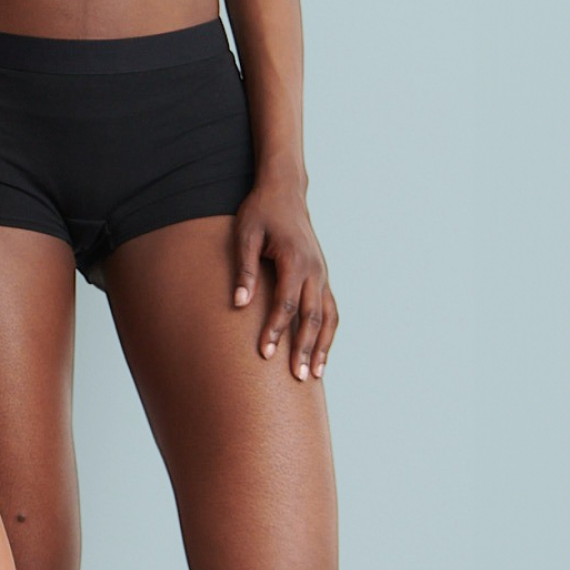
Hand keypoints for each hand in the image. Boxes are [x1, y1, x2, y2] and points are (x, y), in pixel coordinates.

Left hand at [232, 171, 337, 380]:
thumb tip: (239, 304)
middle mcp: (315, 270)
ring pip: (328, 316)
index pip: (286, 304)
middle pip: (312, 317)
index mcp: (295, 260)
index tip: (265, 353)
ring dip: (323, 346)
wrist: (285, 191)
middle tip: (297, 377)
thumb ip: (244, 269)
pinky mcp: (323, 275)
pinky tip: (323, 351)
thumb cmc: (259, 212)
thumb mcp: (245, 234)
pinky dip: (329, 331)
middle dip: (305, 348)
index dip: (276, 330)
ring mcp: (322, 273)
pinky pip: (331, 309)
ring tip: (315, 374)